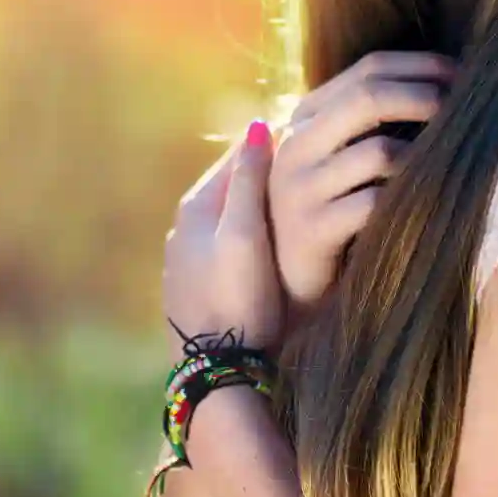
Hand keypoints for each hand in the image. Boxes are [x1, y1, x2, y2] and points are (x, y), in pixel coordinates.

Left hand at [163, 121, 287, 367]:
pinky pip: (229, 242)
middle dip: (265, 170)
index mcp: (196, 207)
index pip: (236, 156)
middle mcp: (186, 228)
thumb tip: (258, 125)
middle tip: (310, 157)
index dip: (271, 140)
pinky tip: (275, 241)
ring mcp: (190, 259)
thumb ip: (250, 181)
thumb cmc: (235, 299)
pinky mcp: (199, 286)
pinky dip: (252, 231)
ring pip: (231, 215)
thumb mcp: (245, 235)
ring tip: (299, 194)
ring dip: (260, 202)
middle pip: (233, 184)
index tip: (309, 127)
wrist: (215, 371)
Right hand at [267, 51, 457, 313]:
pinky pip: (374, 204)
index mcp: (305, 117)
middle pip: (368, 98)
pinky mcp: (311, 230)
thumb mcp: (344, 158)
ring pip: (379, 153)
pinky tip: (425, 206)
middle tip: (463, 109)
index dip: (422, 66)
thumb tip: (449, 83)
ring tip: (449, 165)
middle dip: (425, 97)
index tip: (464, 74)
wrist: (294, 283)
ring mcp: (298, 188)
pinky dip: (407, 202)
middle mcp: (295, 145)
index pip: (368, 68)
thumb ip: (373, 122)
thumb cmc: (338, 211)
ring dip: (424, 157)